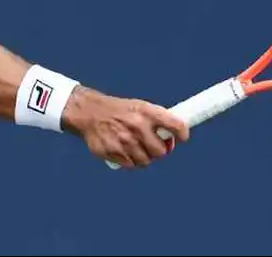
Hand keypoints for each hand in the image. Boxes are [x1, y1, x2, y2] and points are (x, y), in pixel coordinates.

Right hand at [62, 87, 189, 168]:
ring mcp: (124, 140)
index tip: (182, 137)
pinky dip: (130, 160)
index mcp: (146, 111)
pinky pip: (130, 165)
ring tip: (136, 147)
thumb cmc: (119, 111)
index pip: (175, 125)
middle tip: (155, 146)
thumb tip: (175, 136)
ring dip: (144, 157)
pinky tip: (124, 150)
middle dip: (159, 150)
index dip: (182, 133)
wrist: (89, 112)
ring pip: (146, 161)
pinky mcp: (113, 151)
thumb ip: (156, 119)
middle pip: (161, 151)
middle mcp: (137, 125)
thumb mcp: (139, 106)